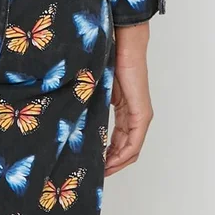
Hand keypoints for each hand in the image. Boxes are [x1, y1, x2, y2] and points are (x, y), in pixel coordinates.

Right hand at [104, 20, 152, 174]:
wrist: (122, 42)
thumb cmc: (108, 58)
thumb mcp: (96, 87)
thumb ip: (91, 102)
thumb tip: (73, 115)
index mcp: (125, 108)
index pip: (118, 139)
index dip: (107, 153)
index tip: (93, 161)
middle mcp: (135, 115)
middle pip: (125, 148)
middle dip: (111, 162)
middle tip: (95, 171)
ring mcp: (140, 116)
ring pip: (131, 149)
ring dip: (117, 162)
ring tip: (101, 170)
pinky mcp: (141, 114)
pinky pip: (134, 142)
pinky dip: (122, 154)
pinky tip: (110, 161)